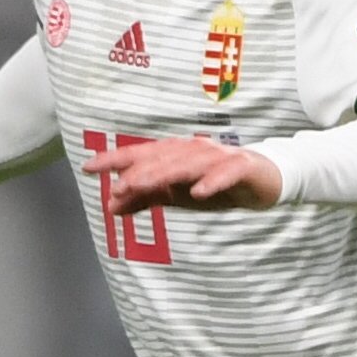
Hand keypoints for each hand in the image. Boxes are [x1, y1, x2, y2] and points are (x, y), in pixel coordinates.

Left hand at [90, 136, 282, 212]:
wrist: (267, 181)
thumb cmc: (219, 184)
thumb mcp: (178, 195)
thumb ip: (146, 198)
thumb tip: (111, 206)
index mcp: (176, 154)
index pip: (141, 155)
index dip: (115, 160)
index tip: (89, 168)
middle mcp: (194, 150)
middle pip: (162, 158)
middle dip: (138, 172)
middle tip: (118, 188)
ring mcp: (219, 157)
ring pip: (188, 163)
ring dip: (165, 174)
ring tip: (145, 186)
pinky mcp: (242, 167)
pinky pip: (224, 173)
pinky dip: (211, 182)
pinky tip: (198, 193)